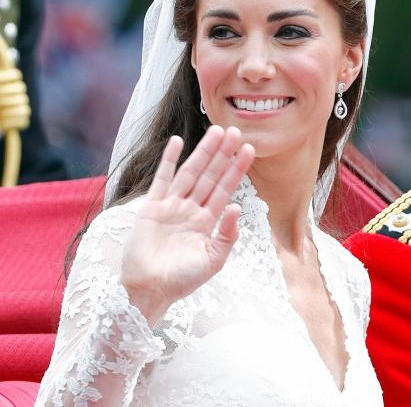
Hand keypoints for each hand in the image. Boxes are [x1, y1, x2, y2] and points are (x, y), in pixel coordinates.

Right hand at [121, 125, 254, 325]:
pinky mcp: (152, 208)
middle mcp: (191, 210)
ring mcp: (171, 206)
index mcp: (207, 221)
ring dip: (203, 152)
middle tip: (236, 131)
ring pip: (191, 173)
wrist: (150, 291)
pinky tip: (178, 142)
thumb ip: (228, 234)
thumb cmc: (182, 280)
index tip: (249, 149)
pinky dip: (169, 161)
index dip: (237, 169)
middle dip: (223, 154)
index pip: (225, 189)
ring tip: (217, 131)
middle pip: (211, 175)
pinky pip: (162, 179)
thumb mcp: (214, 260)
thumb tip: (237, 206)